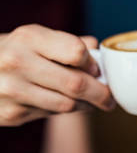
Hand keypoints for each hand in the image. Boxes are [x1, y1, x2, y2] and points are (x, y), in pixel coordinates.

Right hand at [0, 24, 114, 125]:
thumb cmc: (14, 52)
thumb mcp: (35, 38)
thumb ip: (67, 42)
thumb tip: (97, 48)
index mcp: (29, 38)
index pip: (76, 52)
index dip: (92, 63)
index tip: (98, 70)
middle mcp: (17, 62)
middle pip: (75, 83)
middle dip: (100, 93)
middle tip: (110, 99)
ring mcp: (11, 90)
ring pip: (67, 104)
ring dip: (86, 106)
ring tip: (93, 103)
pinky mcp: (10, 114)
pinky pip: (50, 115)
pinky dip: (63, 111)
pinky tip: (65, 104)